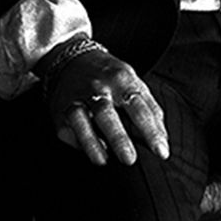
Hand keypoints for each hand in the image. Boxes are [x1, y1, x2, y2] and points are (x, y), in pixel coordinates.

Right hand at [44, 46, 168, 165]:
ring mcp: (75, 99)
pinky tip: (93, 152)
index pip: (139, 107)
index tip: (161, 152)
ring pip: (80, 122)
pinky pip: (67, 130)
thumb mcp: (134, 83)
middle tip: (130, 159)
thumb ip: (150, 109)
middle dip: (118, 138)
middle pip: (106, 114)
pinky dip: (79, 144)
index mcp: (121, 79)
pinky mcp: (58, 111)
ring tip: (104, 161)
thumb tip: (162, 140)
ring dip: (92, 144)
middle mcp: (96, 88)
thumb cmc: (111, 77)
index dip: (151, 131)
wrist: (72, 59)